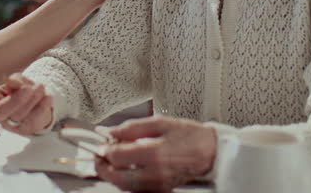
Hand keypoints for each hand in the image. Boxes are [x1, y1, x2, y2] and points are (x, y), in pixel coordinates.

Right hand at [0, 73, 52, 134]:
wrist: (33, 103)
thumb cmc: (19, 92)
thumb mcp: (16, 81)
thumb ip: (15, 80)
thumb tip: (13, 82)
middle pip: (1, 112)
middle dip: (16, 100)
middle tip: (28, 88)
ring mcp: (11, 123)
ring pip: (19, 116)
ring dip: (32, 99)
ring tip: (40, 87)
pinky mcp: (26, 128)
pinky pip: (34, 120)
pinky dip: (42, 107)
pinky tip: (47, 97)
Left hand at [94, 116, 215, 191]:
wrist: (211, 152)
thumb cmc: (190, 136)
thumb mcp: (160, 123)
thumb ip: (132, 127)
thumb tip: (111, 131)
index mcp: (155, 153)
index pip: (117, 156)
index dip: (105, 150)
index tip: (102, 144)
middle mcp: (156, 173)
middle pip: (118, 177)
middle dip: (103, 167)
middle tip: (99, 156)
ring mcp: (159, 184)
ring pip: (125, 186)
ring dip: (112, 175)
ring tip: (109, 162)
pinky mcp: (162, 190)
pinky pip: (136, 189)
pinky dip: (125, 180)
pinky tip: (124, 170)